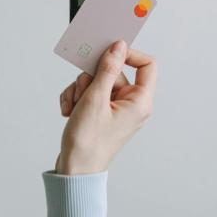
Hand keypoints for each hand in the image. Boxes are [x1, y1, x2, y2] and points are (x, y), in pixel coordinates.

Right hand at [56, 40, 157, 174]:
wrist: (74, 170)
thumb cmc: (88, 142)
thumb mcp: (95, 99)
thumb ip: (107, 69)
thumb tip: (118, 46)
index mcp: (140, 101)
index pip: (147, 65)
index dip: (129, 54)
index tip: (109, 51)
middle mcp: (132, 104)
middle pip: (114, 72)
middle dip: (92, 79)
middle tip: (82, 94)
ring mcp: (117, 108)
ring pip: (98, 81)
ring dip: (80, 90)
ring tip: (74, 108)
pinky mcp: (103, 112)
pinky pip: (91, 93)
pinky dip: (77, 99)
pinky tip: (69, 111)